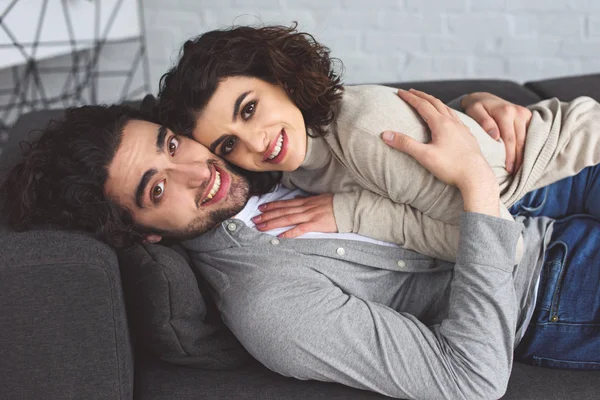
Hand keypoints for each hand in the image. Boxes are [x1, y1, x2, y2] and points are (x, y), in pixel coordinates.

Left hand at [252, 194, 336, 237]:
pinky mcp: (316, 224)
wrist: (350, 208)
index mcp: (306, 201)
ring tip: (261, 227)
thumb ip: (307, 199)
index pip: (285, 203)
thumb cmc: (336, 204)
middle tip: (254, 220)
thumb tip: (297, 198)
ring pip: (287, 219)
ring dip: (273, 223)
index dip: (272, 206)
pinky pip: (299, 229)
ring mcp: (310, 216)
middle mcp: (305, 207)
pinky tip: (279, 236)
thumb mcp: (320, 198)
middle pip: (282, 211)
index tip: (261, 208)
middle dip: (267, 215)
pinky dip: (289, 233)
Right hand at [383, 89, 499, 215]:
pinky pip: (457, 118)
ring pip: (447, 109)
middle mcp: (453, 122)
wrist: (477, 176)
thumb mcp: (424, 156)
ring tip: (429, 101)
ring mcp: (462, 129)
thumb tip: (385, 134)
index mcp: (441, 124)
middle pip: (435, 103)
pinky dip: (448, 112)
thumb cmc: (450, 167)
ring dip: (435, 102)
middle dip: (422, 96)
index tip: (400, 92)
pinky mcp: (468, 136)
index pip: (422, 105)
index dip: (410, 98)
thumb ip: (405, 144)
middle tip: (411, 91)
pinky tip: (449, 119)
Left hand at [461, 92, 531, 173]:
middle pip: (521, 141)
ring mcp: (525, 113)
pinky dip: (528, 147)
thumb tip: (495, 136)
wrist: (484, 98)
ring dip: (525, 155)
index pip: (510, 139)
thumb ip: (484, 121)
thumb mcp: (474, 111)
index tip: (507, 169)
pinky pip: (531, 135)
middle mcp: (518, 111)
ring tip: (519, 170)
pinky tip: (524, 159)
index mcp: (505, 111)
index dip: (510, 156)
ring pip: (528, 139)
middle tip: (514, 174)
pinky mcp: (529, 116)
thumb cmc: (476, 108)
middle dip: (519, 159)